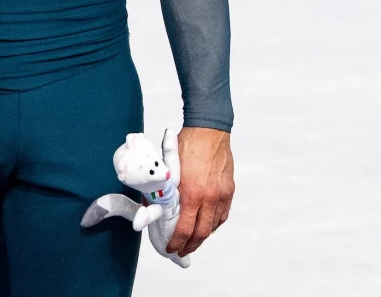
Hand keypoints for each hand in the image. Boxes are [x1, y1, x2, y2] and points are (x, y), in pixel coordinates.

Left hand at [166, 127, 233, 256]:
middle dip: (190, 246)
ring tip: (192, 241)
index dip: (177, 242)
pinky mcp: (229, 190)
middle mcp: (209, 198)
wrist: (209, 129)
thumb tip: (152, 205)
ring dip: (202, 237)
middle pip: (201, 233)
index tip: (171, 249)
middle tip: (181, 251)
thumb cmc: (186, 145)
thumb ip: (161, 188)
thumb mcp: (169, 167)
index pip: (184, 229)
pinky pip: (223, 215)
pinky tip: (207, 227)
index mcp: (192, 193)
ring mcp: (221, 195)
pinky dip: (214, 224)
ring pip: (213, 226)